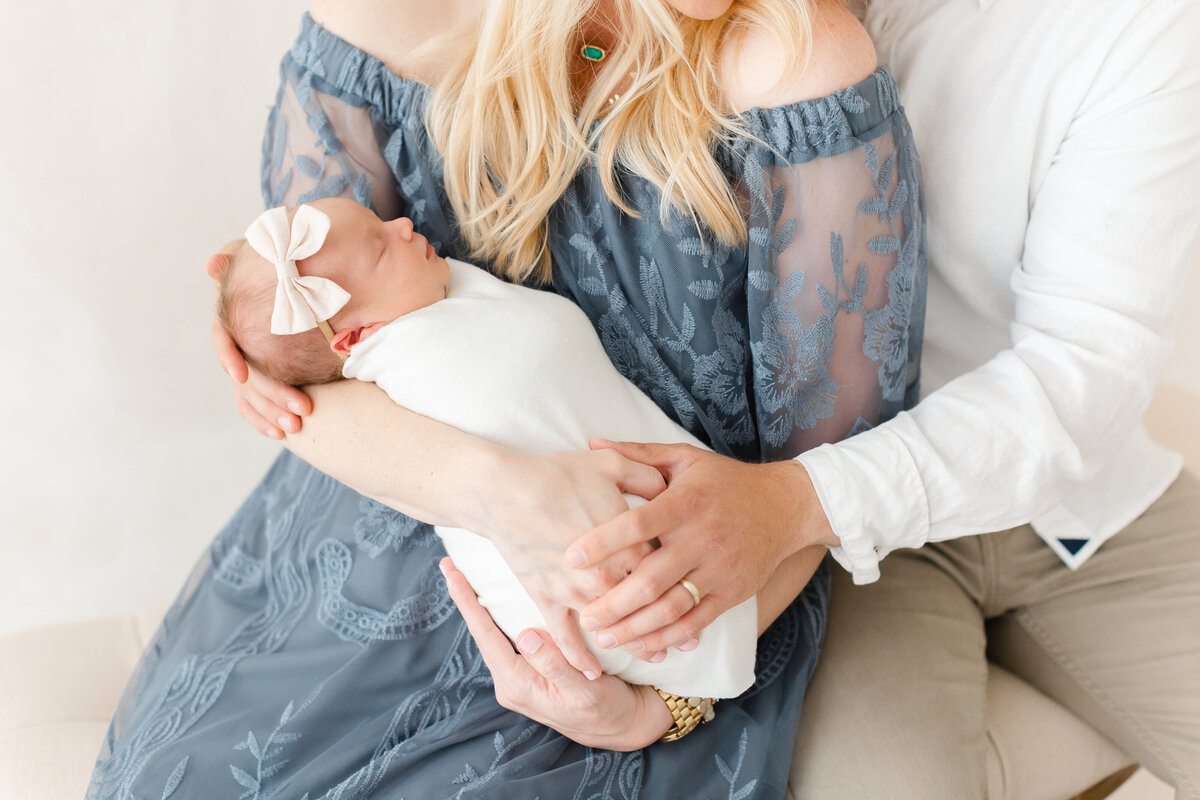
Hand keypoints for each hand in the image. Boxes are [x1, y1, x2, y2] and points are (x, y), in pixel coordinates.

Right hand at [205, 250, 311, 438]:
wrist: (305, 278)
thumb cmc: (276, 264)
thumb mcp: (260, 256)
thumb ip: (239, 258)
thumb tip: (212, 263)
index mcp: (231, 318)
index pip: (222, 340)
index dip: (229, 356)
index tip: (242, 373)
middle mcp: (235, 345)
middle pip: (245, 376)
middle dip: (269, 394)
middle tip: (302, 408)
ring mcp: (247, 364)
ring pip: (251, 395)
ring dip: (271, 412)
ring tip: (296, 426)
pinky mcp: (260, 378)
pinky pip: (255, 406)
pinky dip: (266, 420)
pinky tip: (283, 434)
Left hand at [441, 557, 671, 750]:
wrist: (621, 727)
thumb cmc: (606, 709)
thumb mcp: (584, 689)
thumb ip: (554, 665)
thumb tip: (525, 636)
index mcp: (519, 685)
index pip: (486, 637)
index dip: (468, 603)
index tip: (452, 574)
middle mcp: (511, 683)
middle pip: (483, 634)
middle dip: (466, 599)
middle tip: (451, 565)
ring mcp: (518, 679)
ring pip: (494, 635)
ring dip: (480, 606)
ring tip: (466, 577)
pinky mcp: (529, 674)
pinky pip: (508, 640)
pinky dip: (499, 616)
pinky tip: (495, 600)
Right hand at [475, 448, 667, 676]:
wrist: (503, 490)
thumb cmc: (557, 474)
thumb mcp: (611, 465)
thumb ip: (647, 476)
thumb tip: (670, 486)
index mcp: (628, 542)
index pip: (663, 568)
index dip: (683, 584)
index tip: (698, 598)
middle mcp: (606, 573)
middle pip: (644, 606)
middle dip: (668, 625)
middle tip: (688, 643)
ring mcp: (574, 590)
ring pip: (612, 627)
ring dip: (634, 644)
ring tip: (656, 657)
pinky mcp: (545, 598)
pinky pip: (564, 636)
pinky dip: (578, 656)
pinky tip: (592, 673)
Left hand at [566, 440, 833, 655]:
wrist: (786, 506)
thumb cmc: (726, 481)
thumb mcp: (684, 458)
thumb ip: (637, 455)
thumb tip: (592, 441)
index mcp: (684, 503)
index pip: (638, 524)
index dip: (603, 542)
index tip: (571, 557)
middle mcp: (701, 539)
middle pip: (650, 578)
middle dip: (612, 602)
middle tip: (582, 615)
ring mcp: (718, 570)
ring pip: (670, 608)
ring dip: (633, 628)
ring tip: (602, 636)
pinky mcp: (732, 593)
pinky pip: (695, 622)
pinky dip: (667, 638)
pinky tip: (642, 645)